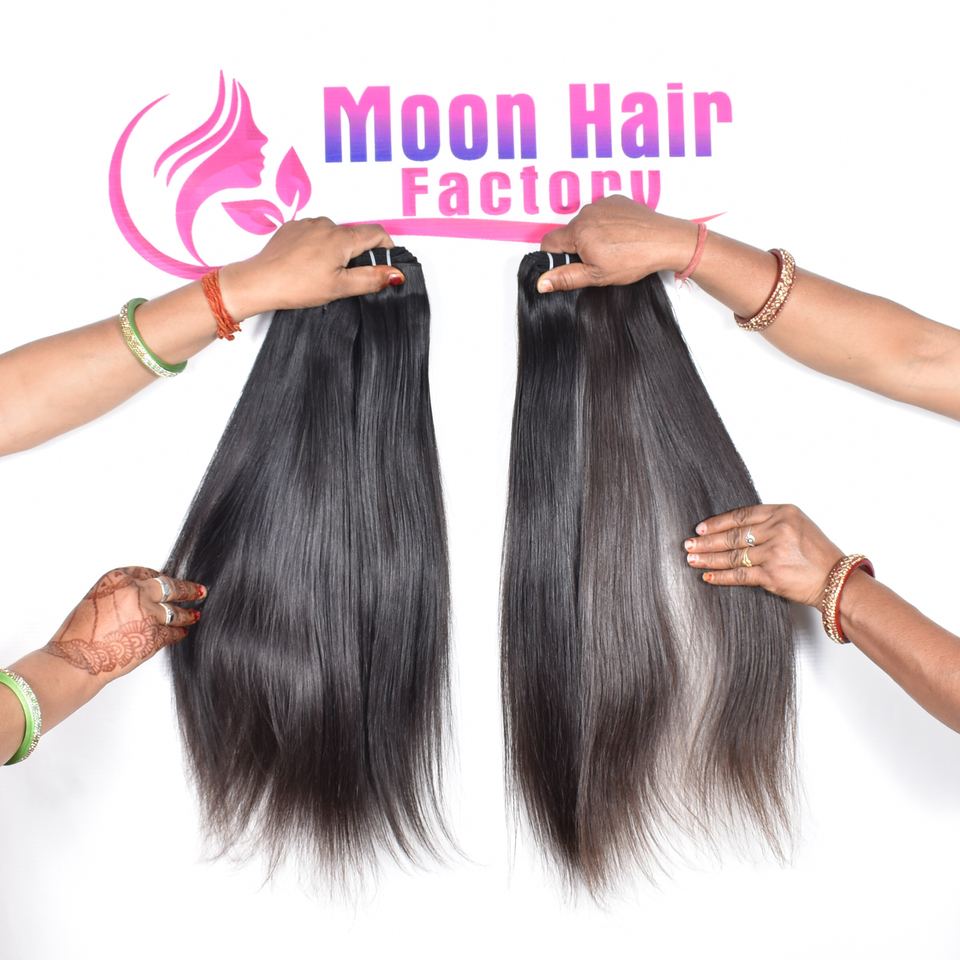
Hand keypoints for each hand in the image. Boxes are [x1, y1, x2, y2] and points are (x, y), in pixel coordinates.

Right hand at [44, 567, 205, 682]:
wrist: (76, 660)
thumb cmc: (79, 635)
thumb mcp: (95, 600)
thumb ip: (121, 594)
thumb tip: (142, 597)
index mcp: (117, 578)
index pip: (148, 573)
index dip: (161, 579)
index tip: (170, 581)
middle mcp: (135, 592)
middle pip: (170, 587)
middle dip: (187, 589)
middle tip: (199, 591)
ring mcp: (147, 613)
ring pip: (175, 611)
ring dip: (187, 614)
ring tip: (195, 614)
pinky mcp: (154, 635)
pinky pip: (172, 632)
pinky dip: (179, 633)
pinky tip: (183, 632)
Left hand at [218, 218, 404, 318]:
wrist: (259, 282)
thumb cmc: (297, 285)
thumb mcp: (341, 287)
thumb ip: (371, 278)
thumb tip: (395, 273)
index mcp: (342, 237)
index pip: (376, 233)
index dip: (386, 247)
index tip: (385, 262)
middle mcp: (326, 224)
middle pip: (354, 235)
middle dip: (357, 254)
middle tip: (347, 278)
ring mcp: (307, 224)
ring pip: (333, 235)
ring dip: (335, 250)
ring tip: (323, 273)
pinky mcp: (292, 228)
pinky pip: (313, 234)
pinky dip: (317, 247)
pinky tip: (307, 265)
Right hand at [537, 195, 699, 292]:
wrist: (666, 241)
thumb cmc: (635, 258)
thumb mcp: (596, 276)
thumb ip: (566, 277)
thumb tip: (542, 282)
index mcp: (578, 231)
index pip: (548, 242)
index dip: (553, 257)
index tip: (566, 266)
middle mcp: (587, 213)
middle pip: (568, 233)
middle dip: (576, 248)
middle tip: (596, 261)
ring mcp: (602, 204)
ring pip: (585, 222)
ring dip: (591, 235)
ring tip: (612, 249)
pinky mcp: (616, 200)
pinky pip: (601, 213)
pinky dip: (605, 224)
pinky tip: (620, 237)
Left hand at [683, 504, 843, 608]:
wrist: (837, 580)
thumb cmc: (818, 555)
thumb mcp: (798, 526)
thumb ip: (770, 524)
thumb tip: (734, 529)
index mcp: (784, 513)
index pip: (742, 515)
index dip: (718, 522)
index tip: (701, 528)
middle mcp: (778, 529)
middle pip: (733, 535)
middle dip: (707, 541)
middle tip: (689, 544)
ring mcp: (774, 552)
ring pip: (733, 555)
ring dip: (708, 558)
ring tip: (692, 559)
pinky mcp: (772, 574)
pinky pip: (739, 575)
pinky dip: (721, 576)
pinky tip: (708, 576)